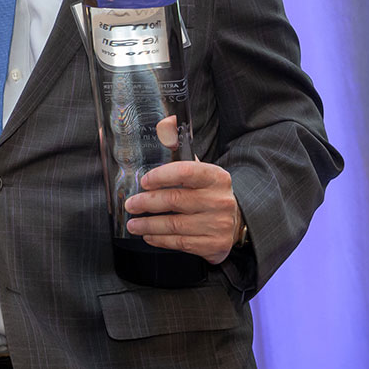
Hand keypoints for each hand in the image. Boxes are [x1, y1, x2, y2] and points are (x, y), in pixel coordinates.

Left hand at [122, 116, 242, 264]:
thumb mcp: (200, 170)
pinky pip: (181, 243)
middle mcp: (219, 200)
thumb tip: (165, 124)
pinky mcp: (215, 245)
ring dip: (149, 225)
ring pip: (175, 225)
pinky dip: (161, 240)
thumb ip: (181, 150)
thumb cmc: (210, 192)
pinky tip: (149, 236)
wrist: (238, 219)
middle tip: (130, 205)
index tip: (143, 181)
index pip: (186, 172)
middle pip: (175, 200)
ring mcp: (218, 224)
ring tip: (133, 224)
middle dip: (147, 203)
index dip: (161, 176)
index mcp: (216, 177)